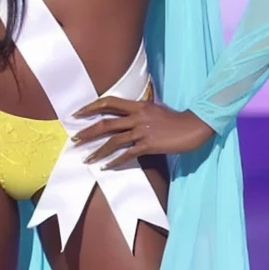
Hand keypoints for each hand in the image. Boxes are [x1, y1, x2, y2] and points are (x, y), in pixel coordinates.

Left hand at [70, 95, 214, 166]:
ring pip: (113, 140)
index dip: (91, 107)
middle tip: (74, 139)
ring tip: (86, 158)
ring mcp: (142, 131)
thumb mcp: (155, 109)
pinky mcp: (149, 145)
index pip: (109, 102)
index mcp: (138, 105)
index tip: (78, 113)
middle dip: (87, 131)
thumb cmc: (175, 119)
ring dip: (97, 150)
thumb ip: (139, 111)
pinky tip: (105, 167)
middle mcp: (137, 116)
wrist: (194, 126)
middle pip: (106, 123)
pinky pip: (127, 154)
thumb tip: (126, 115)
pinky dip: (115, 161)